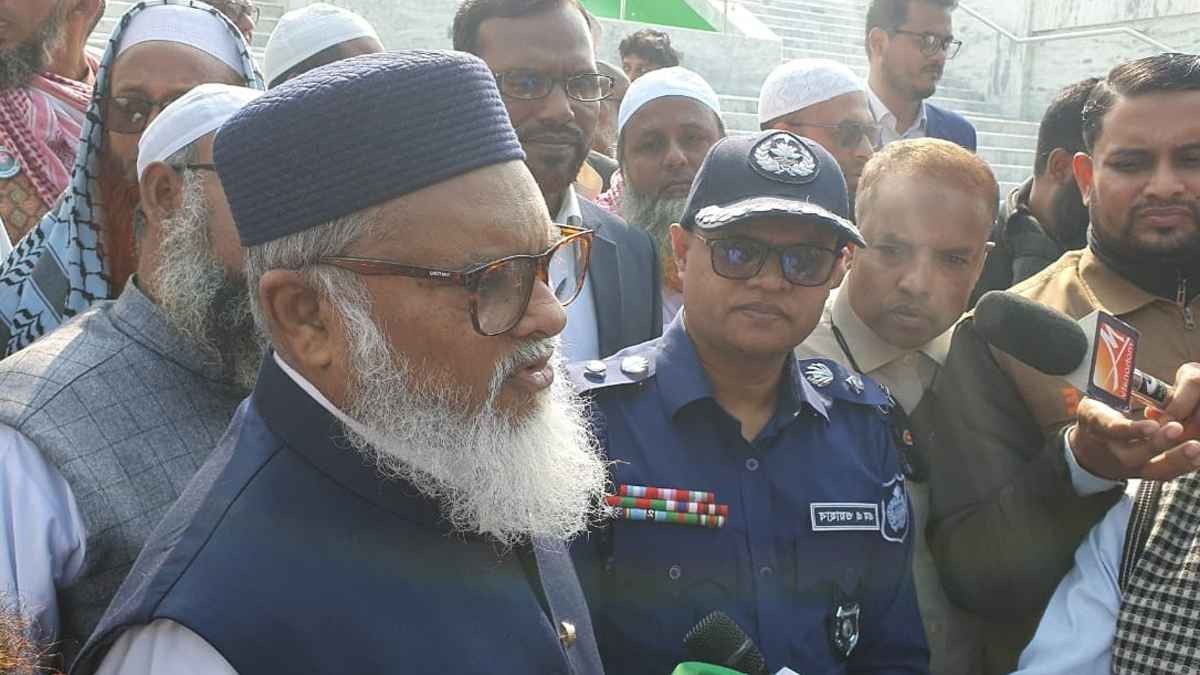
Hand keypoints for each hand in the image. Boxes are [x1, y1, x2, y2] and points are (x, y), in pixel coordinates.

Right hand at [1069, 364, 1199, 480]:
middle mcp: (1112, 451)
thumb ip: (1116, 388)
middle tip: (1177, 428)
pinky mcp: (1145, 473)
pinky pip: (1166, 472)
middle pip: (1134, 454)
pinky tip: (1198, 455)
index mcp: (1097, 426)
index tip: (1152, 425)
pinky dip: (1184, 464)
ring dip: (1177, 459)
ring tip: (1196, 447)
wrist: (1088, 452)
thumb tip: (1137, 370)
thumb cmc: (1098, 417)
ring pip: (1154, 469)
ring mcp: (1129, 466)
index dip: (1132, 429)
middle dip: (1158, 443)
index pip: (1113, 429)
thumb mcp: (1098, 399)